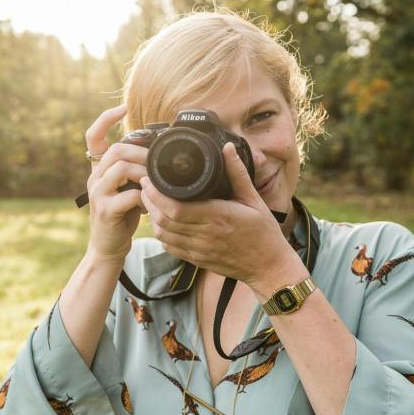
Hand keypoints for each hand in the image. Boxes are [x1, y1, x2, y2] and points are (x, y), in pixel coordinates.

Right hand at [85, 105, 148, 263]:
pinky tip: (151, 204)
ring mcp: (97, 194)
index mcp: (98, 170)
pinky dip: (145, 196)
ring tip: (156, 183)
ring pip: (122, 168)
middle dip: (142, 152)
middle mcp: (94, 178)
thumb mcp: (126, 188)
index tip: (123, 108)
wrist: (108, 247)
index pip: (93, 136)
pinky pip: (130, 195)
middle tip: (157, 164)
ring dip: (145, 173)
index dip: (106, 119)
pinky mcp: (105, 211)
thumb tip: (156, 151)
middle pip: (116, 150)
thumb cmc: (122, 216)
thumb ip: (134, 170)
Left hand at [139, 142, 301, 286]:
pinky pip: (170, 247)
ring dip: (152, 217)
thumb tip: (227, 147)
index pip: (176, 208)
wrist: (268, 267)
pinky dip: (162, 234)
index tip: (149, 179)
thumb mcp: (254, 199)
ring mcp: (199, 250)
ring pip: (163, 235)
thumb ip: (237, 173)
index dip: (156, 194)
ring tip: (150, 201)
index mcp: (218, 217)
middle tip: (145, 186)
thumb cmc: (263, 232)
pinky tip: (162, 221)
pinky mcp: (196, 260)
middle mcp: (205, 235)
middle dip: (149, 202)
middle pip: (163, 220)